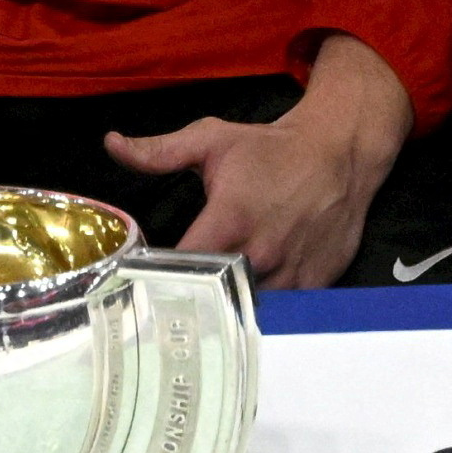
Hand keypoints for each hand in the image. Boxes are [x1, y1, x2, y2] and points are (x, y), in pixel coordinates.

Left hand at [102, 35, 408, 289]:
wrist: (339, 152)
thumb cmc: (271, 149)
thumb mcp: (212, 140)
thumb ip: (159, 151)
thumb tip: (112, 144)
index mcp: (231, 218)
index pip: (184, 265)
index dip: (159, 278)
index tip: (141, 282)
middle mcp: (262, 250)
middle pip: (215, 294)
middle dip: (192, 299)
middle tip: (170, 302)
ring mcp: (292, 271)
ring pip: (249, 309)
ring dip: (228, 307)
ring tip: (207, 306)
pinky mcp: (317, 283)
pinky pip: (283, 312)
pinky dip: (264, 312)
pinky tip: (247, 305)